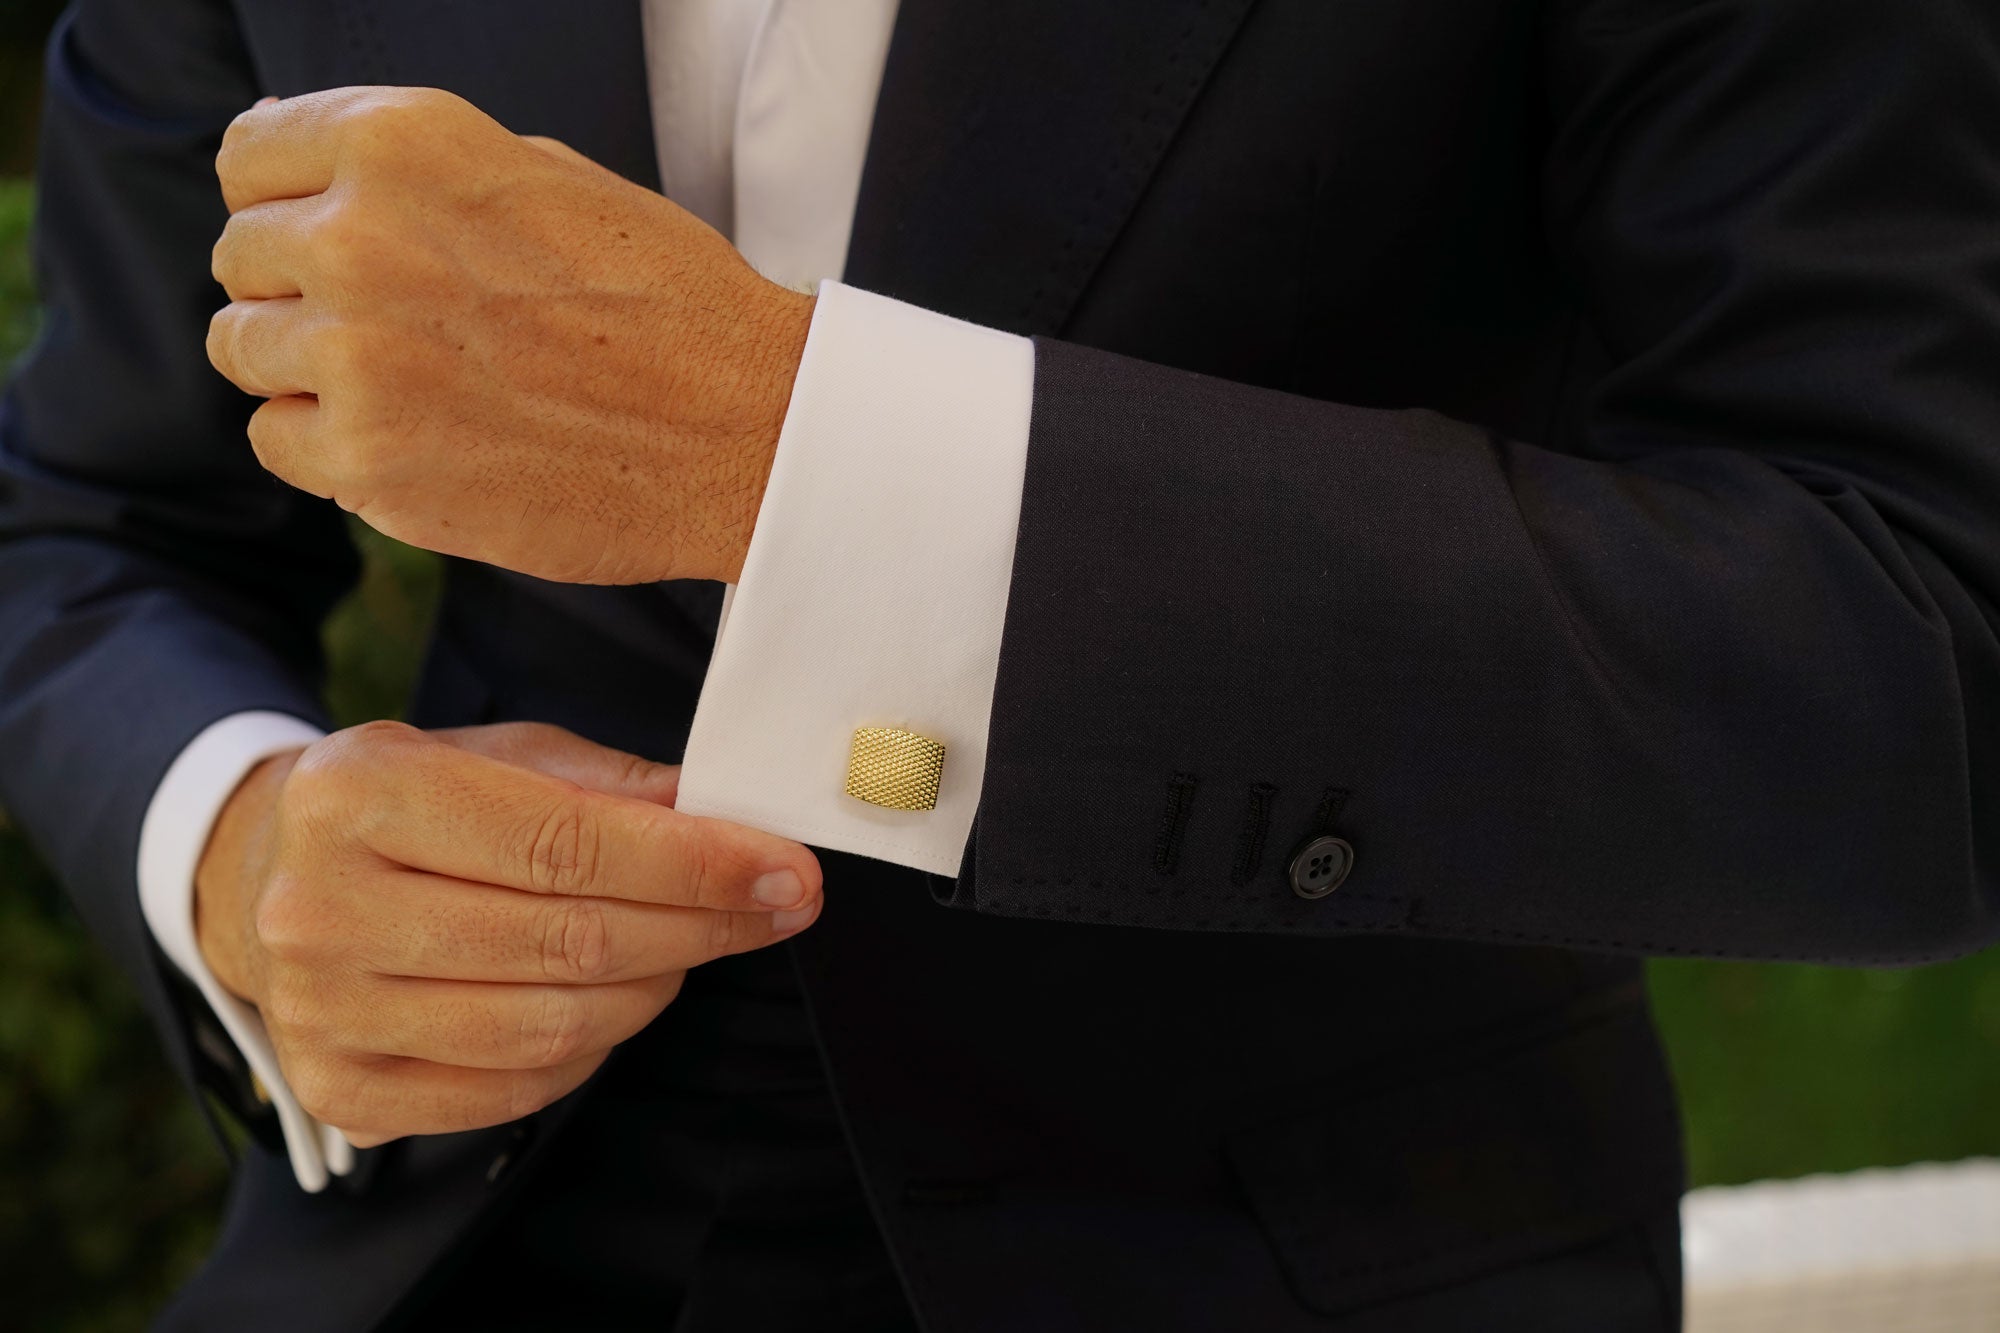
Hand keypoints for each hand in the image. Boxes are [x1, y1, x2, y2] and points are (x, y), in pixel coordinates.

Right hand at [193, 720, 821, 1146]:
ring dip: (657, 989)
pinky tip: (622, 1000)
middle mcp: (323, 907)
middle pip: (567, 942)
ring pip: (548, 1028)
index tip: (788, 870)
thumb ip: (606, 785)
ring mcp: (323, 1012)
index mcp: (360, 793)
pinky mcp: (342, 1092)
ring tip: (696, 947)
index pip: (566, 844)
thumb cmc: (405, 803)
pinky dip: (593, 1048)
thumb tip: (724, 817)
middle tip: (779, 908)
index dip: (696, 865)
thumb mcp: (493, 751)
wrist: (263, 874)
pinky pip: (513, 1090)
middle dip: (702, 927)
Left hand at [205, 86, 813, 585]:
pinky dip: (328, 444)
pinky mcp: (368, 461)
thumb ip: (418, 172)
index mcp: (405, 144)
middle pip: (241, 256)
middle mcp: (360, 237)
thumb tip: (308, 175)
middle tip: (396, 325)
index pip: (249, 155)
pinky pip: (278, 439)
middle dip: (301, 287)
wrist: (746, 430)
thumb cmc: (669, 305)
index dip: (285, 198)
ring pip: (243, 349)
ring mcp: (356, 355)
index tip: (323, 234)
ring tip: (407, 384)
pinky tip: (411, 438)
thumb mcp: (549, 180)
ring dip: (308, 366)